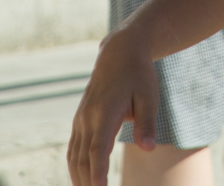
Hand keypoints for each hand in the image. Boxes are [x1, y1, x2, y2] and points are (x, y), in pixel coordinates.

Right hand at [68, 28, 158, 185]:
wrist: (119, 52)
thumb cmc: (139, 74)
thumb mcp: (149, 95)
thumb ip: (147, 123)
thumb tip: (149, 148)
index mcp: (105, 112)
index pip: (97, 150)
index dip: (98, 173)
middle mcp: (87, 117)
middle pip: (82, 158)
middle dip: (88, 183)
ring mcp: (80, 118)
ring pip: (74, 156)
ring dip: (79, 178)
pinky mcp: (80, 120)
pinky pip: (73, 148)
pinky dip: (76, 167)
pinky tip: (83, 180)